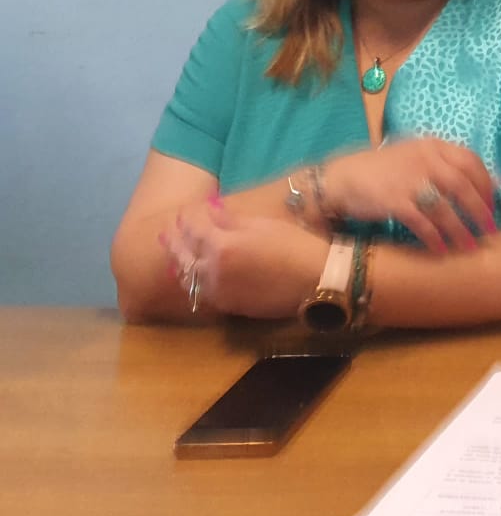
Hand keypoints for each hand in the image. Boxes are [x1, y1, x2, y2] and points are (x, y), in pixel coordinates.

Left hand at [161, 198, 328, 320]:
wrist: (318, 281)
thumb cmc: (297, 246)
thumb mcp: (264, 225)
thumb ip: (231, 220)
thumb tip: (210, 212)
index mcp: (222, 246)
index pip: (194, 228)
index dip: (187, 217)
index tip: (184, 210)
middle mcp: (212, 271)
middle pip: (184, 253)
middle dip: (175, 239)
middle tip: (168, 229)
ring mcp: (217, 291)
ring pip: (187, 276)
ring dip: (179, 261)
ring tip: (176, 251)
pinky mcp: (226, 305)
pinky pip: (200, 291)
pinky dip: (193, 279)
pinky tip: (193, 273)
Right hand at [321, 139, 495, 251]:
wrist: (340, 178)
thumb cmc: (381, 169)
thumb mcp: (415, 155)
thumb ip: (445, 163)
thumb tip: (485, 180)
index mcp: (432, 145)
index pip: (470, 160)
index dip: (486, 183)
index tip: (493, 201)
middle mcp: (425, 159)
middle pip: (463, 185)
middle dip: (480, 209)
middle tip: (491, 229)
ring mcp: (409, 180)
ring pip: (445, 207)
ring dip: (461, 229)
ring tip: (470, 246)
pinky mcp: (395, 201)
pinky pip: (422, 222)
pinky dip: (434, 237)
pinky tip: (441, 249)